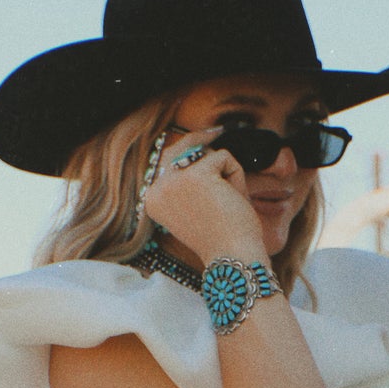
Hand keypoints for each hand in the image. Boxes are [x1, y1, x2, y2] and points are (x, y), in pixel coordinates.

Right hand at [144, 128, 265, 264]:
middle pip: (179, 149)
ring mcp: (174, 180)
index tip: (203, 139)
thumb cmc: (221, 238)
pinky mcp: (196, 174)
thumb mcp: (196, 209)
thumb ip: (189, 184)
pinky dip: (236, 176)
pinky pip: (223, 157)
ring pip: (206, 155)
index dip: (187, 153)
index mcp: (152, 200)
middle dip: (200, 138)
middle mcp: (157, 189)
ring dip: (224, 174)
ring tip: (229, 202)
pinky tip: (235, 199)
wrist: (232, 256)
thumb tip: (199, 151)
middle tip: (219, 131)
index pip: (166, 163)